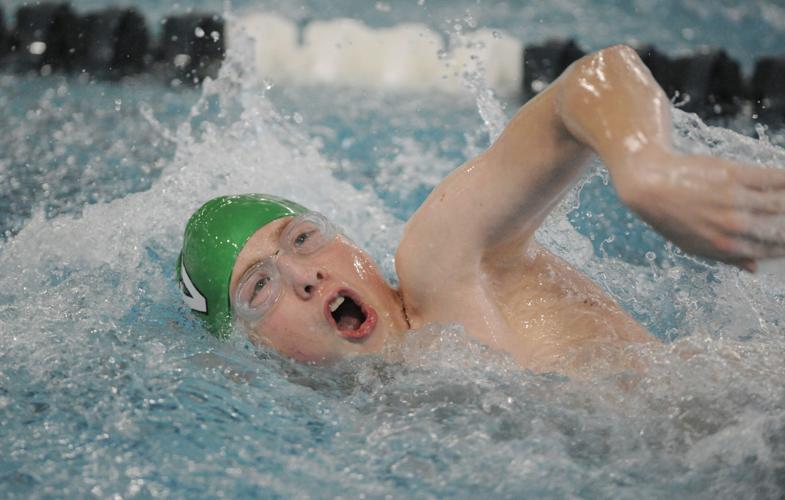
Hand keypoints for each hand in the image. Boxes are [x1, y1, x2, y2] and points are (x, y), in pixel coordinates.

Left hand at [616, 150, 784, 271]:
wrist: (650, 184)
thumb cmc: (670, 217)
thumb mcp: (694, 246)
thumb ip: (727, 257)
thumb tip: (755, 268)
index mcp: (725, 245)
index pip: (771, 248)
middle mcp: (734, 224)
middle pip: (782, 227)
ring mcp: (736, 198)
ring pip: (781, 201)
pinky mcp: (735, 174)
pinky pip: (773, 178)